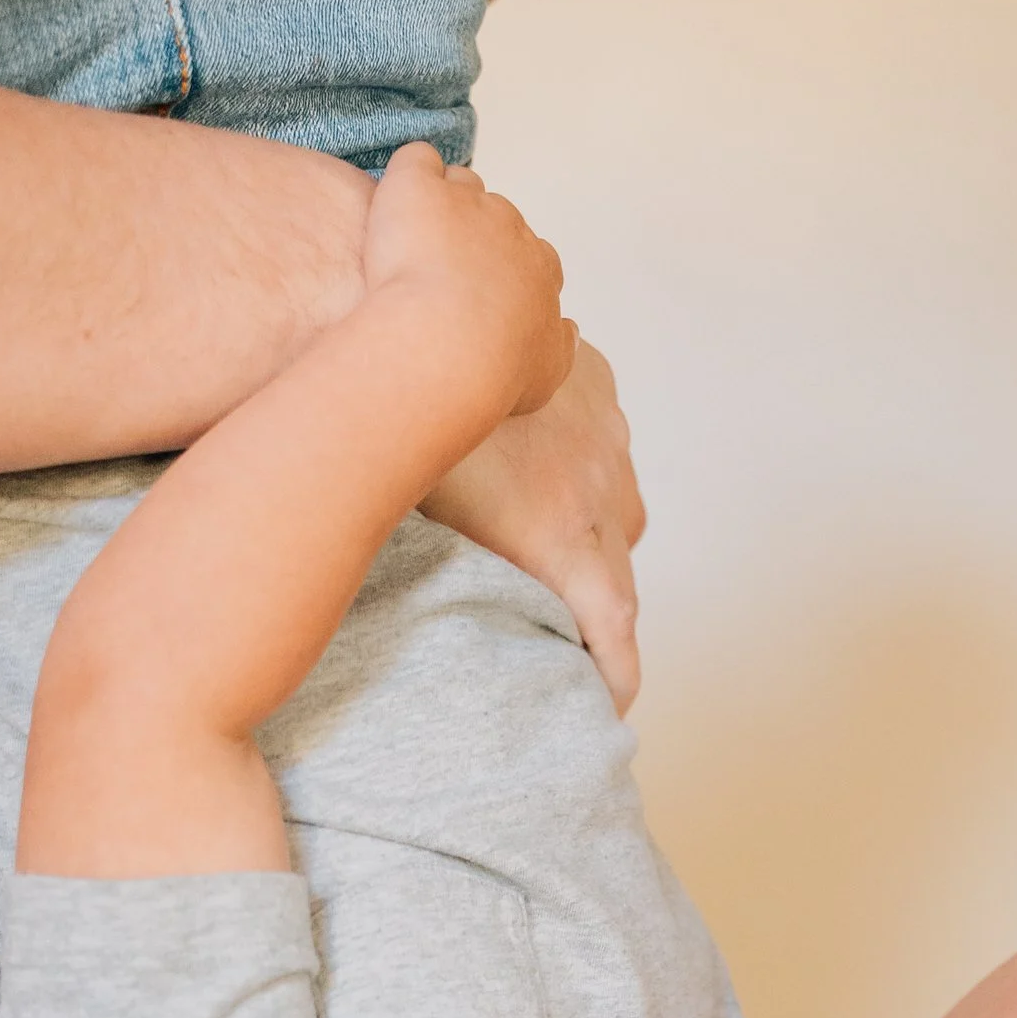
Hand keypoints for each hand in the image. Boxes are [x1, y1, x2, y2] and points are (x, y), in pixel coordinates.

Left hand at [362, 141, 574, 444]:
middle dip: (472, 235)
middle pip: (496, 214)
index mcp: (540, 268)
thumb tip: (567, 329)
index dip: (505, 268)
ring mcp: (465, 201)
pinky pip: (417, 161)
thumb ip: (560, 346)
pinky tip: (396, 203)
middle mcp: (510, 226)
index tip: (482, 293)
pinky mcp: (419, 186)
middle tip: (440, 272)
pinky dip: (408, 174)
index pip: (531, 253)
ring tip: (413, 240)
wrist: (446, 349)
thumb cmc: (495, 370)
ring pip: (459, 185)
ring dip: (441, 202)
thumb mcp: (546, 373)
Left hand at [420, 336, 646, 710]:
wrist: (423, 308)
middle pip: (621, 571)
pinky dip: (584, 467)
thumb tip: (431, 623)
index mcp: (562, 537)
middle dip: (599, 609)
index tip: (608, 709)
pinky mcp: (594, 378)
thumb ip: (447, 579)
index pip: (614, 631)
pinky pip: (605, 440)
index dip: (617, 677)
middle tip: (559, 635)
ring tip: (546, 545)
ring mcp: (605, 428)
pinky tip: (541, 459)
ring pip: (619, 503)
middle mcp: (600, 487)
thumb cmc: (395, 424)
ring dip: (593, 533)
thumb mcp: (419, 515)